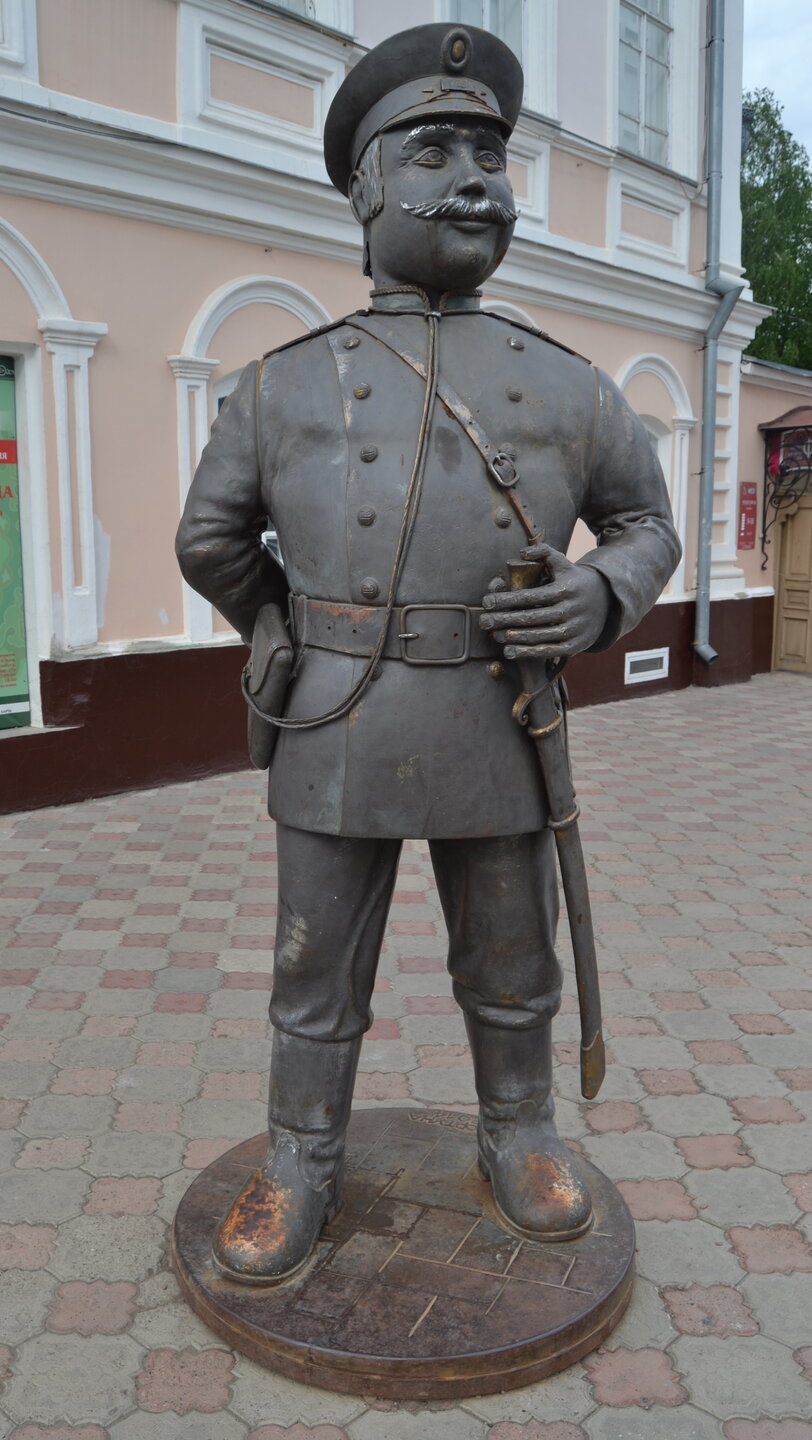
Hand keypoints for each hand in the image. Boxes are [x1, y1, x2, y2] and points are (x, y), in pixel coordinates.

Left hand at [480, 542, 610, 659]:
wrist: (606, 601)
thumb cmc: (573, 580)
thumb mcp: (562, 562)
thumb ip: (543, 552)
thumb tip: (521, 553)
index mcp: (565, 589)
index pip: (530, 596)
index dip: (506, 600)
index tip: (487, 602)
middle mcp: (571, 610)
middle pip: (531, 617)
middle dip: (504, 620)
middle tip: (484, 621)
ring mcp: (574, 629)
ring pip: (538, 636)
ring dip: (513, 638)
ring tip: (494, 635)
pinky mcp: (575, 646)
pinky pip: (548, 651)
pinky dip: (527, 653)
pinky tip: (509, 651)